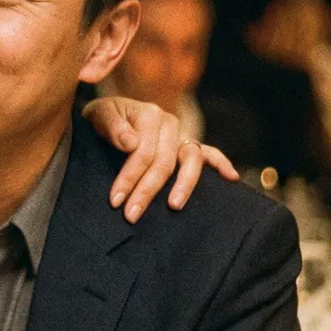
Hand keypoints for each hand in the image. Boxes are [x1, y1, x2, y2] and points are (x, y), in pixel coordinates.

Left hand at [83, 97, 236, 221]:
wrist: (108, 115)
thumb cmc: (103, 118)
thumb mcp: (99, 115)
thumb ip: (112, 126)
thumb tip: (131, 143)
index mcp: (149, 114)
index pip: (143, 152)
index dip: (129, 178)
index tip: (116, 201)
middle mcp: (170, 124)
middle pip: (164, 162)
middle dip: (147, 191)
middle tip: (131, 215)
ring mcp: (182, 135)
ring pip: (191, 161)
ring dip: (184, 185)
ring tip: (173, 207)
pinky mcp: (187, 145)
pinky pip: (210, 153)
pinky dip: (222, 164)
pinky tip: (231, 178)